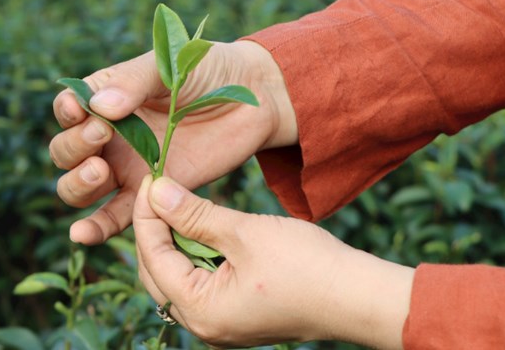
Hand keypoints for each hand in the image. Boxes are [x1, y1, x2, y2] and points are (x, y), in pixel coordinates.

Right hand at [50, 40, 296, 244]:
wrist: (249, 99)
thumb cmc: (205, 72)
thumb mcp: (167, 67)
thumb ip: (132, 83)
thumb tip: (98, 108)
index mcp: (108, 99)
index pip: (69, 109)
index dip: (67, 112)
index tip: (80, 111)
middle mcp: (110, 136)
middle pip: (66, 153)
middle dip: (75, 147)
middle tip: (102, 135)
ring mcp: (127, 167)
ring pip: (80, 188)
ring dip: (78, 185)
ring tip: (101, 172)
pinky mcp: (150, 195)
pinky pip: (115, 217)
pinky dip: (96, 228)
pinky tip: (82, 234)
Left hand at [133, 176, 413, 348]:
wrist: (356, 296)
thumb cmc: (306, 265)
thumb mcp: (244, 232)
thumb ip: (195, 214)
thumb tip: (156, 191)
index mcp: (201, 310)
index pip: (153, 256)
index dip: (147, 215)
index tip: (151, 179)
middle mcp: (203, 325)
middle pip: (158, 270)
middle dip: (155, 229)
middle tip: (160, 190)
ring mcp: (219, 323)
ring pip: (177, 276)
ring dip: (174, 240)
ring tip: (178, 204)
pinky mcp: (234, 314)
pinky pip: (199, 283)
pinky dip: (194, 254)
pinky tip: (200, 228)